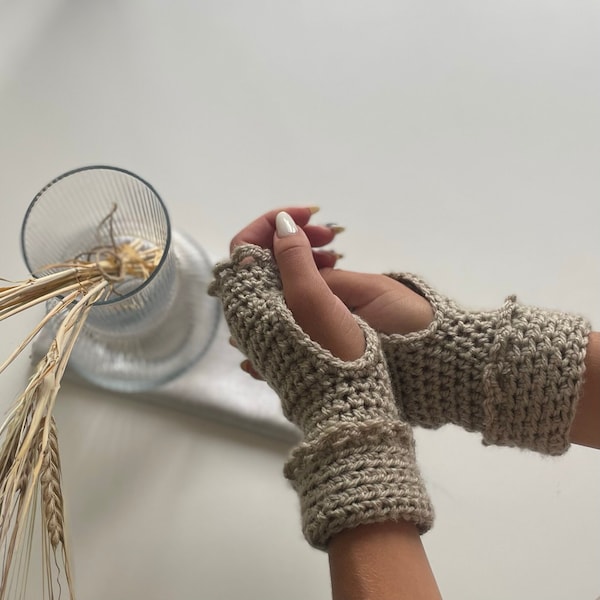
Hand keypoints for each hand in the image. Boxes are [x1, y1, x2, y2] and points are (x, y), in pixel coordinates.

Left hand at [229, 207, 433, 376]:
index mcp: (252, 300)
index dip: (274, 221)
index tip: (307, 214)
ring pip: (282, 272)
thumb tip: (280, 224)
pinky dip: (311, 272)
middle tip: (330, 234)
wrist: (349, 401)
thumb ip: (292, 257)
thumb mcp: (312, 298)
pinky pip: (294, 288)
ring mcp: (272, 321)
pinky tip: (334, 271)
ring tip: (338, 252)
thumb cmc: (331, 349)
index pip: (246, 246)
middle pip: (265, 257)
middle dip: (295, 235)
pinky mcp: (290, 328)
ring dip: (306, 252)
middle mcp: (255, 309)